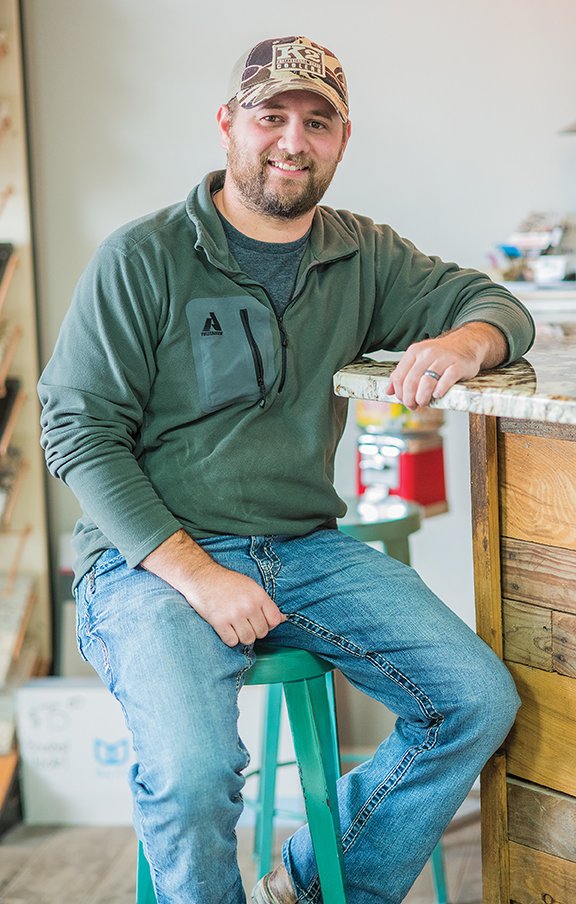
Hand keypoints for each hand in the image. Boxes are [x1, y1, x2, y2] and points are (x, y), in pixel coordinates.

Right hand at [141, 529, 285, 646]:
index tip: (260, 621)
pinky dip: (230, 639)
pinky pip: (232, 642)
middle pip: (262, 633)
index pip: (275, 620)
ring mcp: (234, 615)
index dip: (269, 624)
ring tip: (235, 626)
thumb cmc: (227, 582)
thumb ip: (266, 604)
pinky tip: (226, 629)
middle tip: (245, 623)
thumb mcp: (251, 587)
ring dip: (242, 636)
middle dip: (254, 631)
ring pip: (248, 639)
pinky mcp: (219, 622)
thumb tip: (283, 619)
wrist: (202, 577)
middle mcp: (248, 606)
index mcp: (258, 596)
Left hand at [385, 322, 507, 409]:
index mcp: (414, 352)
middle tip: (413, 405)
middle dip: (409, 398)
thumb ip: (403, 374)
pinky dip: (440, 391)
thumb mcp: (419, 360)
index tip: (403, 401)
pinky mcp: (458, 365)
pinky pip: (446, 380)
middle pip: (411, 381)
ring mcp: (443, 358)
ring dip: (422, 397)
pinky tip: (437, 395)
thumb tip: (388, 391)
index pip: (399, 376)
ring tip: (424, 403)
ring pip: (427, 382)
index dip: (399, 393)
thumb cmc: (441, 356)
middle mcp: (428, 353)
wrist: (467, 343)